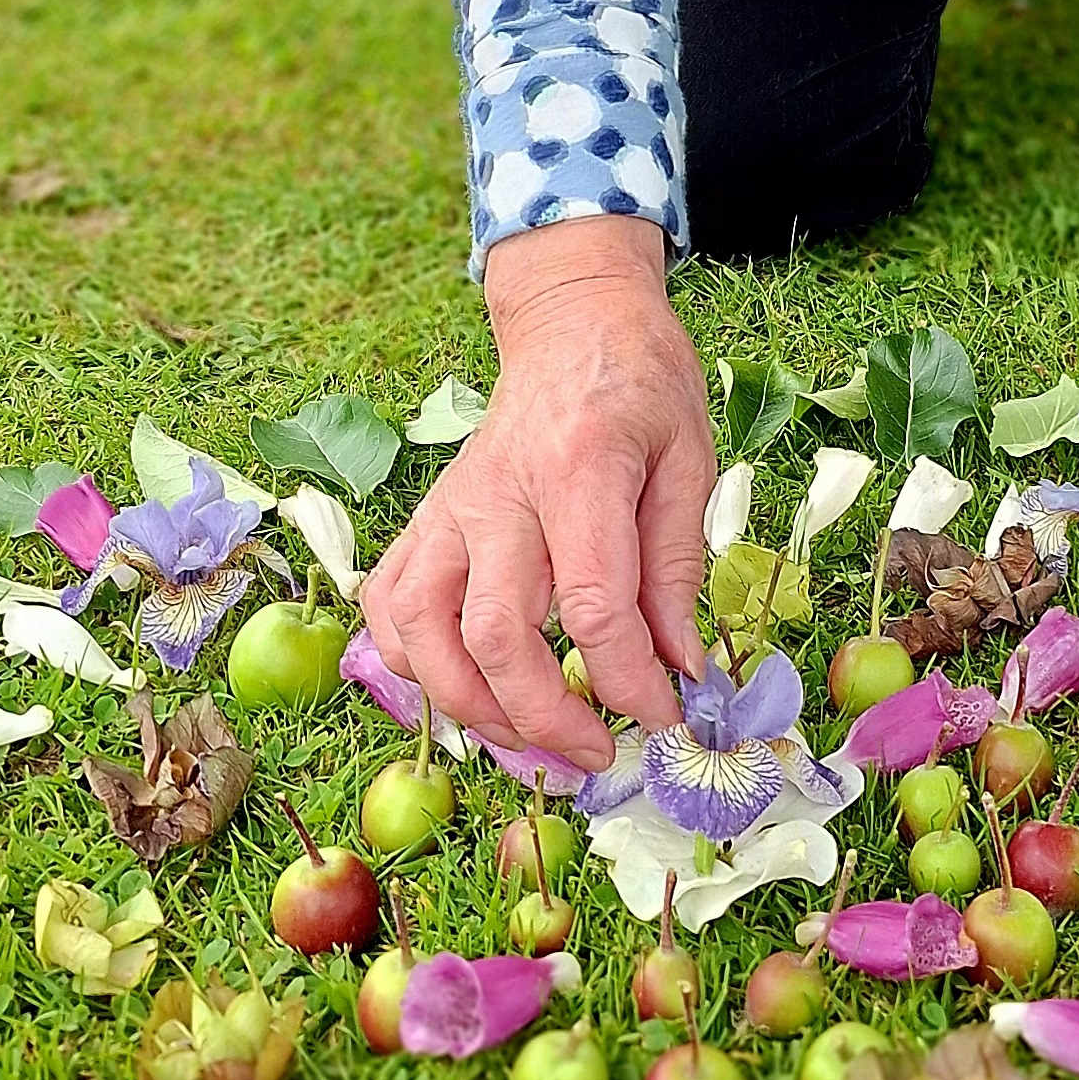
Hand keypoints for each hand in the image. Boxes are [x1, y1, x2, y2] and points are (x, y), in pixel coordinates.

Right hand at [356, 217, 711, 771]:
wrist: (573, 324)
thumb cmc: (640, 387)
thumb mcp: (690, 460)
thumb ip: (678, 567)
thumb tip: (680, 669)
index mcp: (578, 469)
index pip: (592, 604)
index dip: (626, 680)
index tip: (662, 717)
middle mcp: (497, 494)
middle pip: (492, 634)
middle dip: (543, 718)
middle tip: (595, 755)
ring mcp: (447, 510)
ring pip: (421, 633)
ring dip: (469, 708)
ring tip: (528, 741)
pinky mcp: (422, 523)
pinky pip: (388, 609)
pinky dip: (413, 666)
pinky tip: (465, 692)